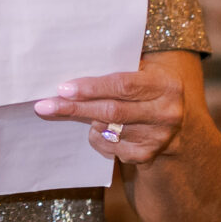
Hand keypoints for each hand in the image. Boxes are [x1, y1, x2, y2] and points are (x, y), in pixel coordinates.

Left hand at [32, 62, 185, 165]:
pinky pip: (108, 146)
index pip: (123, 86)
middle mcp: (166, 113)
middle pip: (111, 112)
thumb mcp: (143, 72)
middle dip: (75, 108)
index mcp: (165, 85)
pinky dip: (95, 135)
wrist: (175, 122)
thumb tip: (72, 66)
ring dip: (83, 120)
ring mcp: (157, 137)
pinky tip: (97, 126)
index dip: (92, 87)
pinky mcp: (146, 155)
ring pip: (106, 129)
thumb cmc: (147, 88)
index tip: (64, 89)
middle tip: (45, 105)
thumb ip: (117, 67)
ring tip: (67, 110)